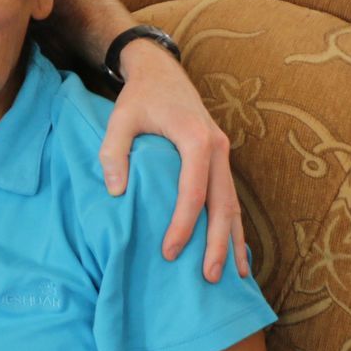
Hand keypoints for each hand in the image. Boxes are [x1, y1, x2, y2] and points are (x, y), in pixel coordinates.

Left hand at [100, 39, 248, 282]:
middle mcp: (218, 148)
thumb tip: (116, 193)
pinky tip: (237, 253)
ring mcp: (224, 154)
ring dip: (232, 241)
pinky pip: (231, 198)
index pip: (193, 191)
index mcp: (195, 138)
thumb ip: (114, 152)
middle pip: (223, 204)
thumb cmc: (140, 97)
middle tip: (208, 278)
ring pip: (233, 204)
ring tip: (233, 278)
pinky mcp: (221, 160)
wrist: (162, 73)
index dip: (182, 224)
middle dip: (216, 243)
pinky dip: (235, 227)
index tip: (168, 252)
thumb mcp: (120, 118)